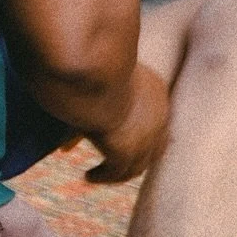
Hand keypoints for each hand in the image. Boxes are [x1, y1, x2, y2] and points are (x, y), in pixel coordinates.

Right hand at [85, 63, 169, 182]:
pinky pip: (116, 171)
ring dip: (117, 173)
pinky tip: (88, 176)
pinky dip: (103, 176)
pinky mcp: (126, 149)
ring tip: (96, 175)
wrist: (92, 66)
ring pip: (137, 165)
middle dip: (137, 158)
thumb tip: (78, 109)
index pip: (157, 120)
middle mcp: (159, 114)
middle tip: (118, 167)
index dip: (145, 136)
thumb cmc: (89, 60)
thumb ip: (91, 95)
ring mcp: (147, 135)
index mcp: (156, 90)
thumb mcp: (98, 76)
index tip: (128, 144)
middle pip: (155, 147)